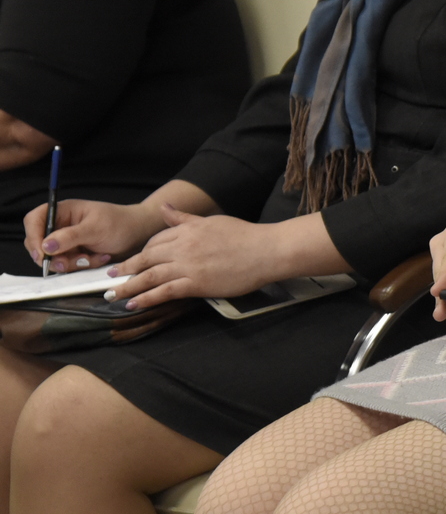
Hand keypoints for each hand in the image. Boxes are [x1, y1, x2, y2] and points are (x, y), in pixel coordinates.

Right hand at [29, 199, 166, 273]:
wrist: (139, 234)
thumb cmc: (120, 224)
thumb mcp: (96, 229)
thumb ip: (70, 237)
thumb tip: (45, 245)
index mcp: (63, 211)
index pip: (34, 220)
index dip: (33, 237)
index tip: (42, 254)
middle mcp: (61, 225)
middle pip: (39, 244)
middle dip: (54, 256)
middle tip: (69, 262)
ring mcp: (66, 241)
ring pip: (53, 258)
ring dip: (72, 263)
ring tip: (94, 257)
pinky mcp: (74, 253)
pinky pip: (67, 265)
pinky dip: (81, 266)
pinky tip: (99, 258)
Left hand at [102, 204, 288, 307]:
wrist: (266, 250)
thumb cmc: (245, 235)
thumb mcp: (212, 221)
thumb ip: (185, 218)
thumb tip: (165, 208)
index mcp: (188, 230)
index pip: (155, 240)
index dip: (141, 252)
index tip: (133, 260)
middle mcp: (183, 246)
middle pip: (147, 258)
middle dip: (126, 268)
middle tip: (110, 278)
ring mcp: (188, 265)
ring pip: (150, 276)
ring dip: (129, 286)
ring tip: (114, 294)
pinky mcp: (196, 283)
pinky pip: (164, 292)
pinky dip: (146, 298)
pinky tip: (134, 305)